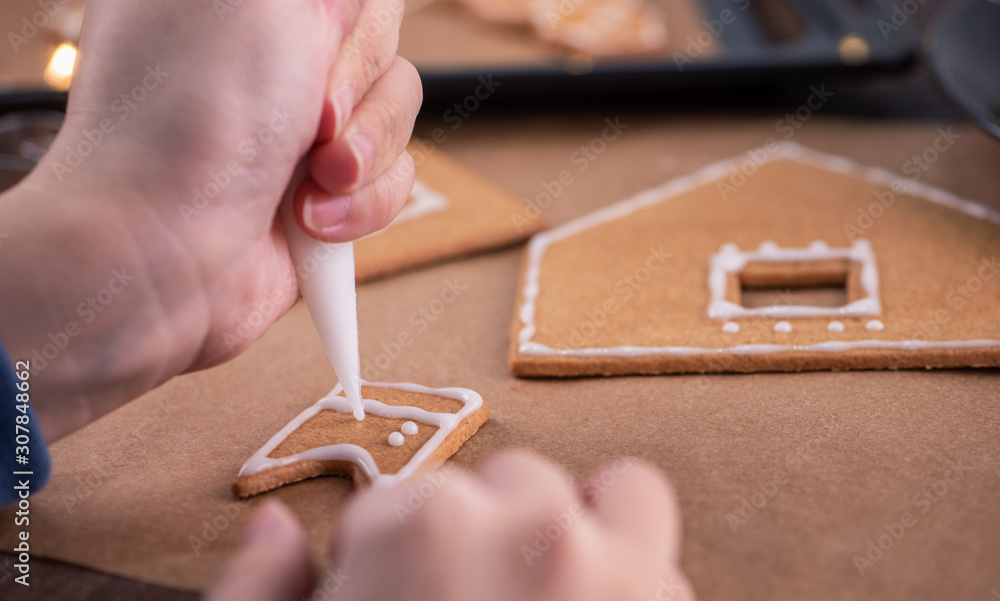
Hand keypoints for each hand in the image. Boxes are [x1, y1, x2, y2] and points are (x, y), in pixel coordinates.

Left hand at [0, 0, 421, 440]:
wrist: (166, 253)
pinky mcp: (327, 187)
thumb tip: (350, 2)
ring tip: (314, 183)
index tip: (317, 41)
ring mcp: (300, 123)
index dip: (348, 19)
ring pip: (398, 111)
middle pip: (383, 42)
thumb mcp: (262, 0)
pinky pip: (395, 177)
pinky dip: (364, 205)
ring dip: (365, 155)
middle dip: (359, 90)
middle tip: (313, 119)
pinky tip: (312, 221)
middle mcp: (273, 52)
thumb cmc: (192, 121)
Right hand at [206, 452, 695, 600]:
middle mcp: (518, 526)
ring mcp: (607, 563)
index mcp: (414, 532)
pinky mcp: (667, 598)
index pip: (399, 506)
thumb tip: (274, 533)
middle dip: (481, 542)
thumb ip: (259, 592)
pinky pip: (651, 526)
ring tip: (544, 598)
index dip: (389, 566)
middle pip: (500, 486)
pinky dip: (628, 555)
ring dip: (567, 531)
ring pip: (592, 492)